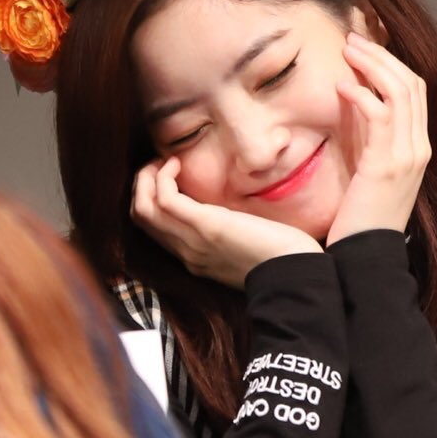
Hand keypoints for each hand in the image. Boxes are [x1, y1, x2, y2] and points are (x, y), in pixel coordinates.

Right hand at [131, 157, 321, 287]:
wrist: (296, 275)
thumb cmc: (282, 259)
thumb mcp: (246, 248)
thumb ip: (229, 235)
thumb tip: (232, 214)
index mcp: (195, 258)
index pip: (153, 229)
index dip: (150, 197)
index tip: (168, 176)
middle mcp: (186, 253)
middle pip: (140, 217)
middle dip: (142, 184)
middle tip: (160, 164)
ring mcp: (193, 241)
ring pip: (143, 208)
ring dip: (147, 177)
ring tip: (166, 161)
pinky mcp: (206, 226)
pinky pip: (164, 199)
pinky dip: (163, 177)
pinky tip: (177, 164)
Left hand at [325, 33, 430, 245]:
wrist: (364, 258)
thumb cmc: (357, 218)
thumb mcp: (364, 168)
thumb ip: (364, 136)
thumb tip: (349, 97)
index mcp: (416, 147)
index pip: (413, 90)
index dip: (390, 61)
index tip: (363, 43)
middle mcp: (419, 147)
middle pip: (411, 82)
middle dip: (382, 53)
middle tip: (353, 35)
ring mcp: (409, 155)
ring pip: (401, 90)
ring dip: (373, 64)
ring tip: (347, 49)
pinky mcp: (389, 164)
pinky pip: (382, 114)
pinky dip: (363, 94)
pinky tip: (341, 86)